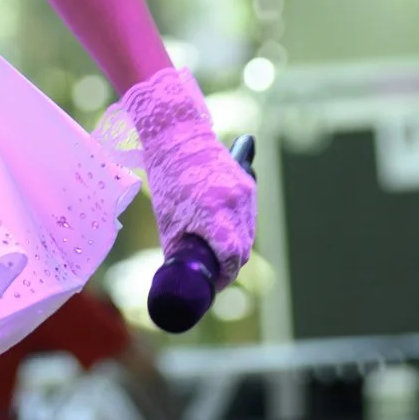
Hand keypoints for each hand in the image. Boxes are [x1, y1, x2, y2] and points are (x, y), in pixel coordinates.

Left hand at [117, 67, 256, 283]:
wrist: (179, 137)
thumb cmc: (168, 181)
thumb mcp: (169, 221)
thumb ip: (180, 250)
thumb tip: (184, 277)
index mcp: (213, 213)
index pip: (232, 256)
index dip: (225, 275)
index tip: (216, 282)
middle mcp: (234, 203)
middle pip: (243, 249)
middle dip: (231, 264)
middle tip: (215, 272)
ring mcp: (245, 193)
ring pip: (249, 234)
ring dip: (238, 248)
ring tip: (219, 253)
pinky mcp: (248, 185)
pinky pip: (250, 217)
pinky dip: (240, 229)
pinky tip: (226, 232)